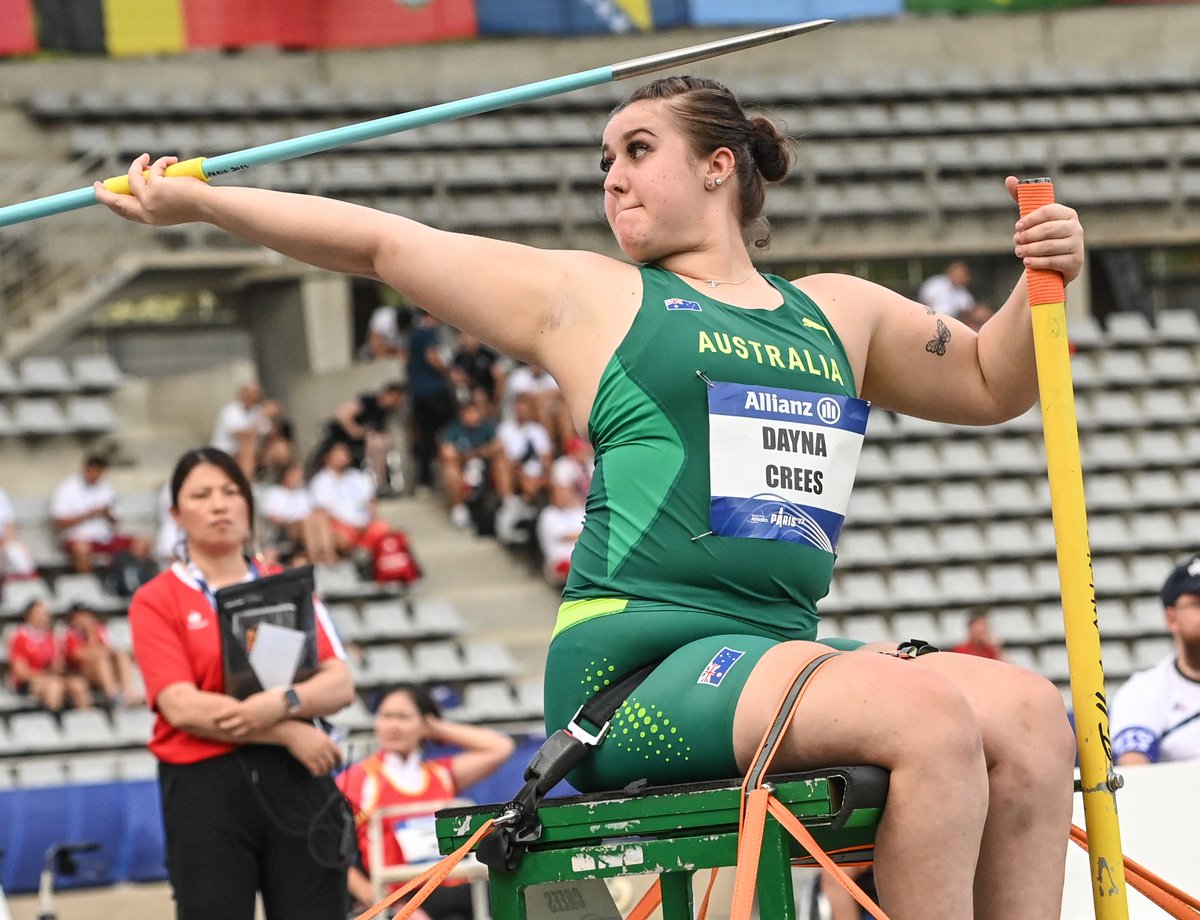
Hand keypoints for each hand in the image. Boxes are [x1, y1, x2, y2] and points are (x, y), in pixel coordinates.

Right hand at [93, 154, 207, 225]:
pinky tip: (173, 161)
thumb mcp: (171, 205)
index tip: (103, 196)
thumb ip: (157, 197)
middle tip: (97, 184)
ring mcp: (150, 199)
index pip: (125, 213)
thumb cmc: (197, 205)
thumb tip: (146, 176)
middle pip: (115, 202)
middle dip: (103, 193)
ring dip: (137, 165)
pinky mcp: (156, 186)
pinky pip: (152, 168)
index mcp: (151, 219)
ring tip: (147, 158)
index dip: (112, 204)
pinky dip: (162, 162)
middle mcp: (147, 212)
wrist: (209, 206)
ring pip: (132, 178)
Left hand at [214, 689, 285, 737]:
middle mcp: (247, 718)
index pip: (227, 713)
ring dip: (230, 731)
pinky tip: (236, 735)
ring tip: (223, 732)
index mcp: (245, 708)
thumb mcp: (253, 699)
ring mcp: (253, 724)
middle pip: (229, 724)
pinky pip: (247, 733)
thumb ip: (243, 706)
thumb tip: (236, 709)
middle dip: (221, 725)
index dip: (218, 716)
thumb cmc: (268, 698)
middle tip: (213, 726)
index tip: (211, 717)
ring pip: (237, 731)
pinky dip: (240, 734)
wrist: (283, 704)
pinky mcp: (259, 728)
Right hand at [283, 722, 342, 775]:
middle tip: (328, 770)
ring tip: (321, 773)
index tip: (339, 765)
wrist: (293, 732)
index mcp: (328, 741)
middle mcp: (323, 748)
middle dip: (331, 768)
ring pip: (324, 768)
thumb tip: (332, 752)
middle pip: (331, 762)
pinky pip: (315, 770)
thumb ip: (327, 742)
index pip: (338, 753)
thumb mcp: (320, 734)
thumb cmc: (306, 732)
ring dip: (323, 772)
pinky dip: (316, 773)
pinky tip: (314, 773)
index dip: (340, 761)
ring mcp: (315, 754)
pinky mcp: (307, 759)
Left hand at [1005, 175, 1084, 284]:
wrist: (1055, 266)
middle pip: (1048, 230)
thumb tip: (1009, 179)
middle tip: (1016, 241)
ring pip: (1049, 246)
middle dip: (1028, 236)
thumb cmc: (1043, 237)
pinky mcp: (1075, 262)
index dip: (1030, 219)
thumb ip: (1022, 200)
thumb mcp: (1033, 219)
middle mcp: (1076, 228)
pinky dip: (1037, 262)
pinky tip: (1027, 261)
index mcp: (1067, 214)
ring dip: (1030, 249)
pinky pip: (1053, 261)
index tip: (1017, 226)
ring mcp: (1077, 245)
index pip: (1048, 211)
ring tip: (1018, 252)